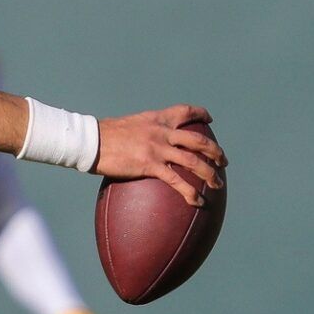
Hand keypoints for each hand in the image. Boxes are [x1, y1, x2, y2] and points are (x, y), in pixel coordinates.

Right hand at [95, 105, 224, 205]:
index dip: (201, 114)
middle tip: (222, 161)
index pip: (185, 111)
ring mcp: (158, 149)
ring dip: (210, 173)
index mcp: (156, 119)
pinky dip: (190, 192)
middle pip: (198, 140)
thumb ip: (139, 131)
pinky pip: (176, 180)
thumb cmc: (101, 136)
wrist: (90, 141)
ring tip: (217, 184)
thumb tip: (138, 141)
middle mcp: (162, 132)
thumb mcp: (126, 125)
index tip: (209, 119)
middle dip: (215, 151)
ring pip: (194, 161)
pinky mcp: (150, 165)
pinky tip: (197, 201)